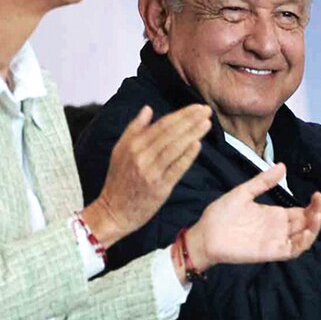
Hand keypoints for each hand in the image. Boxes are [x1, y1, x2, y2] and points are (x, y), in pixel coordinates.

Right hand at [84, 104, 211, 245]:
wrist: (113, 212)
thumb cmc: (118, 180)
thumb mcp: (120, 150)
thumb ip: (134, 128)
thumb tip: (148, 108)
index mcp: (133, 145)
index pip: (162, 124)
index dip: (181, 114)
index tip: (196, 107)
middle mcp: (141, 156)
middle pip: (170, 133)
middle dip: (190, 120)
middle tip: (207, 110)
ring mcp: (151, 172)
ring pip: (175, 148)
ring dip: (192, 133)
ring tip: (207, 123)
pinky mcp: (160, 188)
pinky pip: (176, 168)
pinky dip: (187, 156)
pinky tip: (198, 145)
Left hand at [182, 163, 320, 277]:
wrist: (205, 234)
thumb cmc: (221, 214)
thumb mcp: (244, 192)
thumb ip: (263, 181)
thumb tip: (282, 166)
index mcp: (274, 215)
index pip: (301, 211)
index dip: (313, 205)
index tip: (318, 193)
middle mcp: (278, 228)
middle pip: (305, 223)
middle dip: (317, 212)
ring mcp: (275, 240)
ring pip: (303, 237)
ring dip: (314, 227)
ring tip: (319, 214)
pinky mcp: (270, 252)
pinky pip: (291, 250)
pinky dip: (302, 243)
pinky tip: (308, 231)